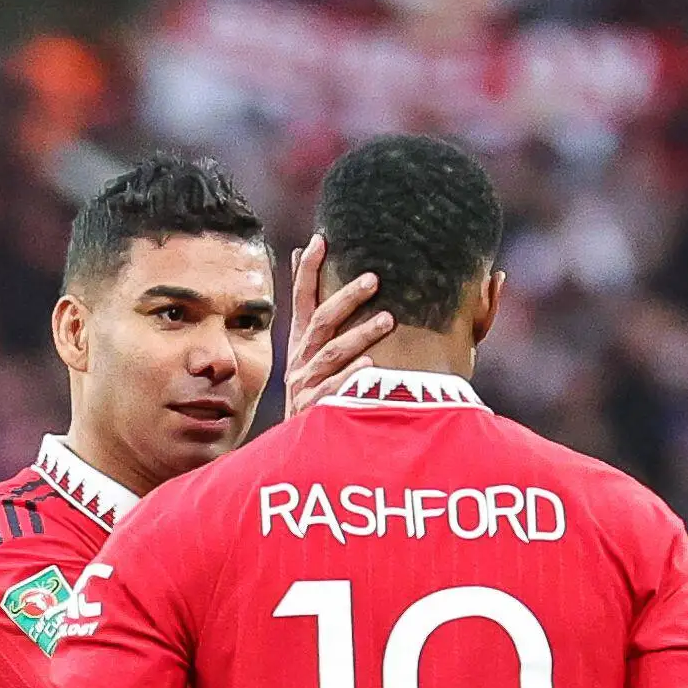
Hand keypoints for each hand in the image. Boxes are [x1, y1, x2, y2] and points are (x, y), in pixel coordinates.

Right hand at [282, 233, 394, 417]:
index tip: (320, 240)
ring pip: (332, 353)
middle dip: (347, 298)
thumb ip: (312, 315)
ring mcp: (307, 383)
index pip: (302, 299)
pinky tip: (370, 367)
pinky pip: (334, 389)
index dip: (308, 270)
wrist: (298, 446)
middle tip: (374, 279)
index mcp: (301, 342)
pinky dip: (351, 376)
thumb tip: (304, 260)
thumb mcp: (308, 354)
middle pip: (322, 321)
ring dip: (360, 334)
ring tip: (389, 320)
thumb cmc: (314, 390)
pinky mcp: (315, 408)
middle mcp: (301, 359)